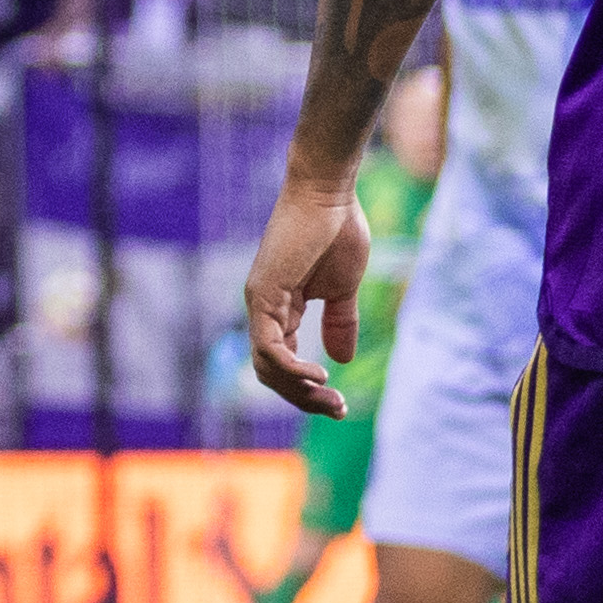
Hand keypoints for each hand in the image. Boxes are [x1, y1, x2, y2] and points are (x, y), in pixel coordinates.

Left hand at [241, 163, 369, 418]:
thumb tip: (340, 360)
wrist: (328, 192)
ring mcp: (260, 303)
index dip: (308, 390)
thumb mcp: (343, 288)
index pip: (283, 364)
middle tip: (337, 410)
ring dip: (299, 391)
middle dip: (304, 399)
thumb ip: (339, 323)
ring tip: (330, 399)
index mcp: (280, 310)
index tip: (339, 404)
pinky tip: (319, 376)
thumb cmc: (336, 229)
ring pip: (267, 367)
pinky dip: (292, 369)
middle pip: (272, 374)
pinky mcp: (264, 295)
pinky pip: (270, 347)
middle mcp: (263, 310)